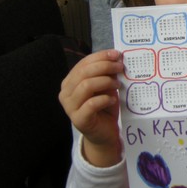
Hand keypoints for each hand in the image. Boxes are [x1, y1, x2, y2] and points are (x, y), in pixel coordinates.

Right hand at [58, 49, 124, 166]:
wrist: (104, 133)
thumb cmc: (104, 107)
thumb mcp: (106, 87)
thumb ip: (107, 74)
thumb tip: (116, 59)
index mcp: (70, 81)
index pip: (83, 63)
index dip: (100, 56)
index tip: (117, 54)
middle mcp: (66, 93)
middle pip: (84, 72)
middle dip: (105, 66)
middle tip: (120, 68)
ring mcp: (69, 107)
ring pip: (86, 85)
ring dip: (105, 82)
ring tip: (117, 85)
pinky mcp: (78, 119)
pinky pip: (91, 104)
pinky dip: (105, 99)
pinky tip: (113, 99)